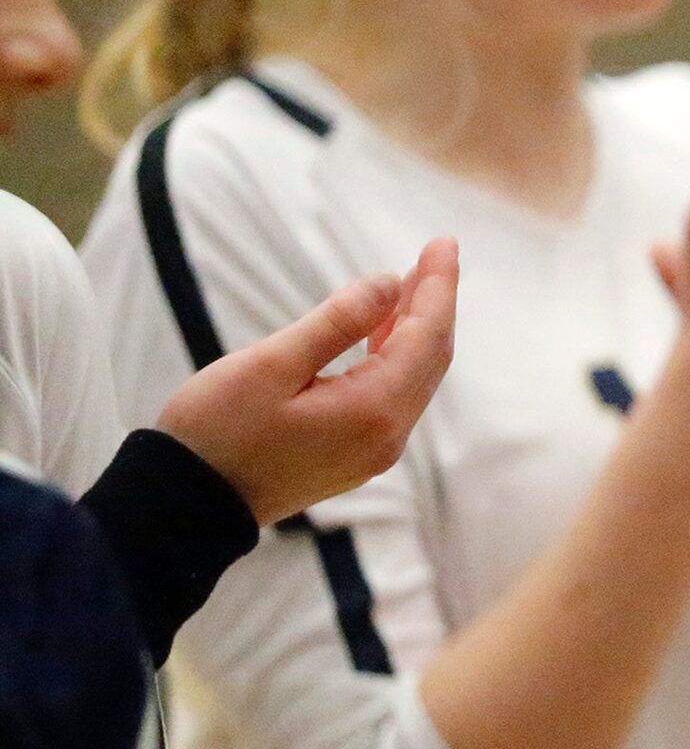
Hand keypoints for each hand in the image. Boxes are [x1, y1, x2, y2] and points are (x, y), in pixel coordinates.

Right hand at [157, 238, 459, 525]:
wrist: (188, 506)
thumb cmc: (216, 433)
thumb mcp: (271, 365)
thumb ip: (336, 323)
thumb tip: (389, 284)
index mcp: (372, 411)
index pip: (426, 337)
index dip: (438, 287)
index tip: (444, 242)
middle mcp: (386, 436)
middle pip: (431, 357)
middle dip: (435, 303)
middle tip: (436, 252)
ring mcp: (374, 451)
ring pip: (414, 378)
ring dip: (416, 329)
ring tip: (412, 282)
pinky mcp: (355, 456)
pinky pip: (393, 396)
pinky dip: (396, 357)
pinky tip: (384, 330)